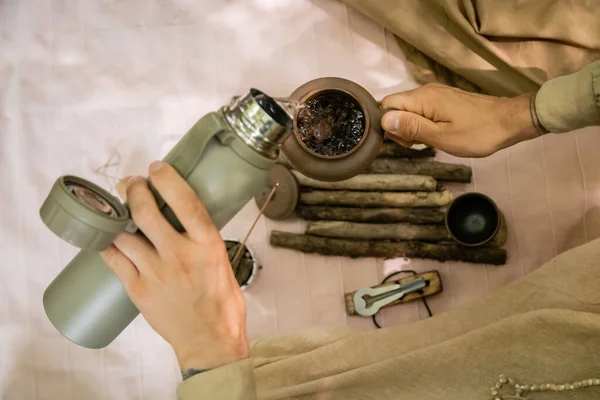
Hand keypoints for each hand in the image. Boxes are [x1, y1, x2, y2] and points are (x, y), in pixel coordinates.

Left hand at [100, 161, 248, 370]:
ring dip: (117, 216)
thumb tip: (185, 221)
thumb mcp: (223, 262)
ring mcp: (156, 273)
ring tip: (117, 209)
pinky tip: (108, 237)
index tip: (156, 168)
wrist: (210, 341)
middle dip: (133, 190)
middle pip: (146, 212)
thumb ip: (202, 241)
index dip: (167, 179)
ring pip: (124, 235)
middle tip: (131, 183)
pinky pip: (114, 260)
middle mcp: (180, 255)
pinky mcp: (138, 290)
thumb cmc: (222, 303)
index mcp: (207, 245)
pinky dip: (108, 244)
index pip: (185, 201)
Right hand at [381, 84, 541, 157]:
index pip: (386, 104)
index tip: (405, 139)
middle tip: (418, 143)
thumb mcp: (442, 137)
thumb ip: (412, 128)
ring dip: (412, 128)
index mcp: (423, 99)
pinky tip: (437, 134)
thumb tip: (384, 120)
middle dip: (399, 127)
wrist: (510, 121)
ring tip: (430, 140)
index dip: (388, 124)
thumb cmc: (478, 133)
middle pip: (396, 107)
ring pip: (408, 110)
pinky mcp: (443, 100)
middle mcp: (426, 92)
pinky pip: (421, 110)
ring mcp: (435, 95)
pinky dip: (423, 124)